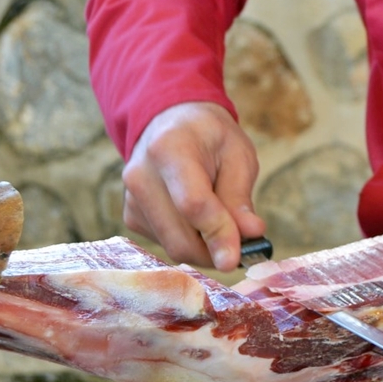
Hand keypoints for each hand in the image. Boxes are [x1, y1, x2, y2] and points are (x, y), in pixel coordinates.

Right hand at [122, 102, 264, 270]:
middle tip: (244, 246)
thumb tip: (251, 234)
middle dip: (216, 251)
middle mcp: (140, 175)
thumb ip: (240, 197)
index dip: (217, 234)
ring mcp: (131, 198)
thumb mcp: (237, 155)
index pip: (192, 204)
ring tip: (223, 223)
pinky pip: (166, 244)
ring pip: (173, 247)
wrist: (171, 123)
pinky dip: (190, 242)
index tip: (238, 258)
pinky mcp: (131, 216)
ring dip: (205, 249)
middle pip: (180, 237)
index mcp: (169, 148)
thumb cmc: (210, 137)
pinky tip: (198, 219)